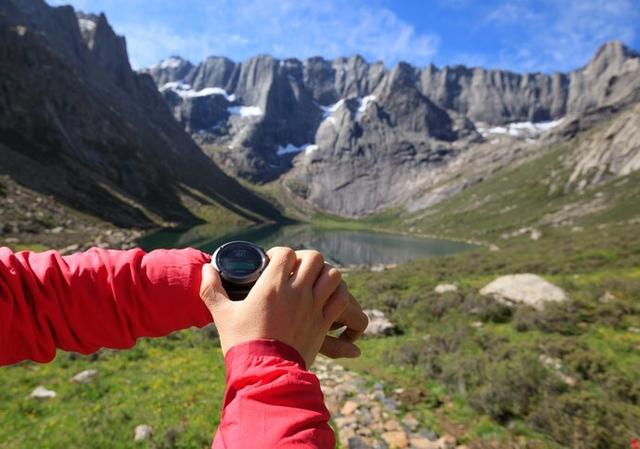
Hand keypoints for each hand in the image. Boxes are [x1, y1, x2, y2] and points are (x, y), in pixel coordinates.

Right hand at [199, 247, 364, 367]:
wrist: (264, 375)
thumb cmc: (241, 343)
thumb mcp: (222, 315)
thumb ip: (212, 289)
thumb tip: (205, 269)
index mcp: (272, 286)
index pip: (287, 253)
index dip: (281, 254)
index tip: (274, 264)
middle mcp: (296, 292)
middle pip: (314, 258)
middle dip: (306, 260)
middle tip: (297, 270)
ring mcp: (313, 307)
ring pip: (332, 275)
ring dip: (324, 275)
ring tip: (314, 282)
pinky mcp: (323, 323)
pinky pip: (340, 299)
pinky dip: (336, 294)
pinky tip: (325, 299)